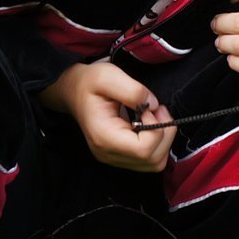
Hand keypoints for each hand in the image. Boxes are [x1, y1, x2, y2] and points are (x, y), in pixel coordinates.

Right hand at [42, 59, 171, 171]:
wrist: (73, 91)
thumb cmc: (89, 83)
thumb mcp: (108, 76)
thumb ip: (133, 90)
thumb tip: (153, 105)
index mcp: (104, 137)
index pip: (143, 150)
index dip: (156, 128)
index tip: (149, 108)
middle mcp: (108, 154)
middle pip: (152, 159)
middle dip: (165, 133)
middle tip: (158, 110)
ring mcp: (114, 158)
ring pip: (154, 163)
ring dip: (163, 139)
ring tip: (155, 116)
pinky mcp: (120, 156)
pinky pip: (149, 160)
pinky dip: (158, 143)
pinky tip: (151, 124)